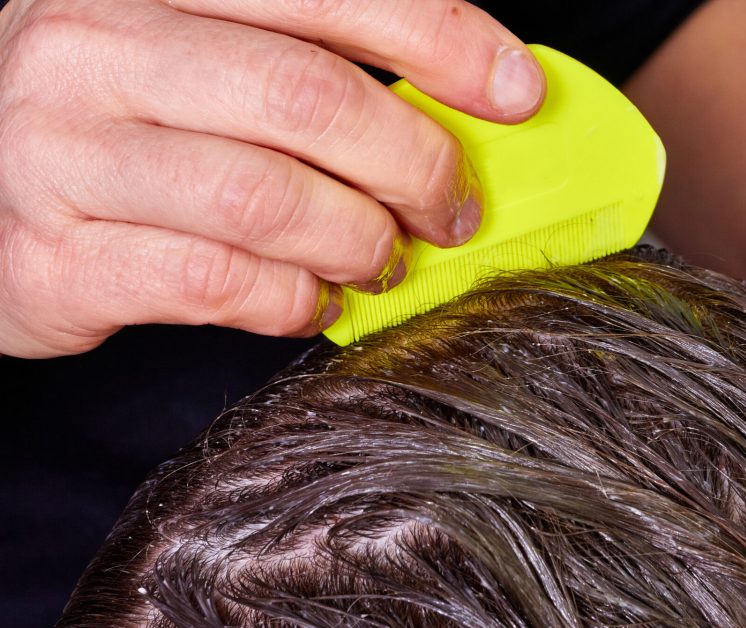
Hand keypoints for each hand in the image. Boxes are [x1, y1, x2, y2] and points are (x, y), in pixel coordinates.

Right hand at [0, 0, 544, 356]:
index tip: (516, 92)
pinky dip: (294, 299)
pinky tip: (314, 298)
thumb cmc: (115, 126)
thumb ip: (300, 67)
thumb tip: (459, 103)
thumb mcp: (191, 61)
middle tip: (453, 209)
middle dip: (414, 162)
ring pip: (266, 199)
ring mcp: (63, 154)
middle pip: (307, 97)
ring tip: (382, 258)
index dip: (441, 39)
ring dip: (359, 241)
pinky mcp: (57, 259)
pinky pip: (216, 281)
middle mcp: (94, 48)